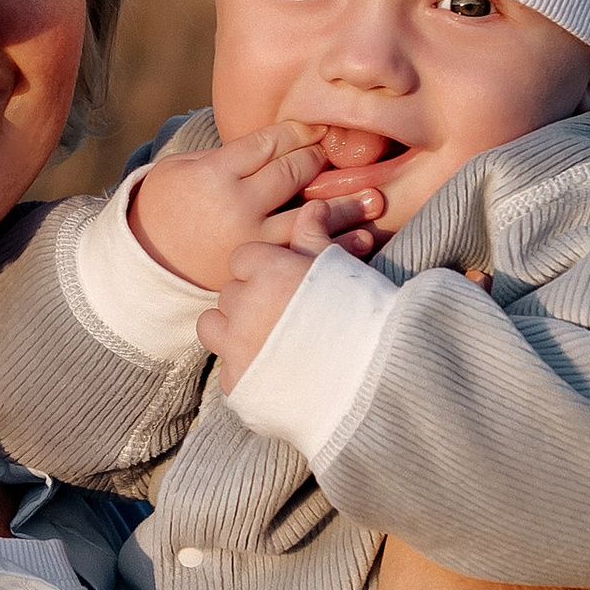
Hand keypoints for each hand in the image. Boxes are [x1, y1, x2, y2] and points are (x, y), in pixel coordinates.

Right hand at [130, 123, 383, 297]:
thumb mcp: (183, 168)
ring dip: (344, 206)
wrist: (148, 263)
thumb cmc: (168, 206)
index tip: (317, 129)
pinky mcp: (259, 266)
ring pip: (307, 215)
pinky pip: (303, 252)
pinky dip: (334, 245)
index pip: (269, 144)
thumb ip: (229, 155)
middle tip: (340, 155)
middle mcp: (236, 205)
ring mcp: (251, 239)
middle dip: (320, 160)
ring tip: (373, 199)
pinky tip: (360, 239)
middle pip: (293, 173)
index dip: (298, 133)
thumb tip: (278, 138)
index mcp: (215, 174)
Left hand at [197, 219, 361, 388]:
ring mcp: (238, 347)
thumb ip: (315, 237)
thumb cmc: (363, 316)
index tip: (283, 284)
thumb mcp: (340, 269)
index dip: (263, 271)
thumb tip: (312, 206)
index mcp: (269, 272)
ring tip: (265, 340)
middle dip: (250, 301)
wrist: (378, 376)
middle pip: (230, 293)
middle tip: (283, 316)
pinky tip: (272, 372)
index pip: (243, 259)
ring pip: (212, 326)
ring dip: (231, 330)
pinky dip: (244, 369)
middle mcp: (247, 306)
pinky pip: (226, 368)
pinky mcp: (238, 382)